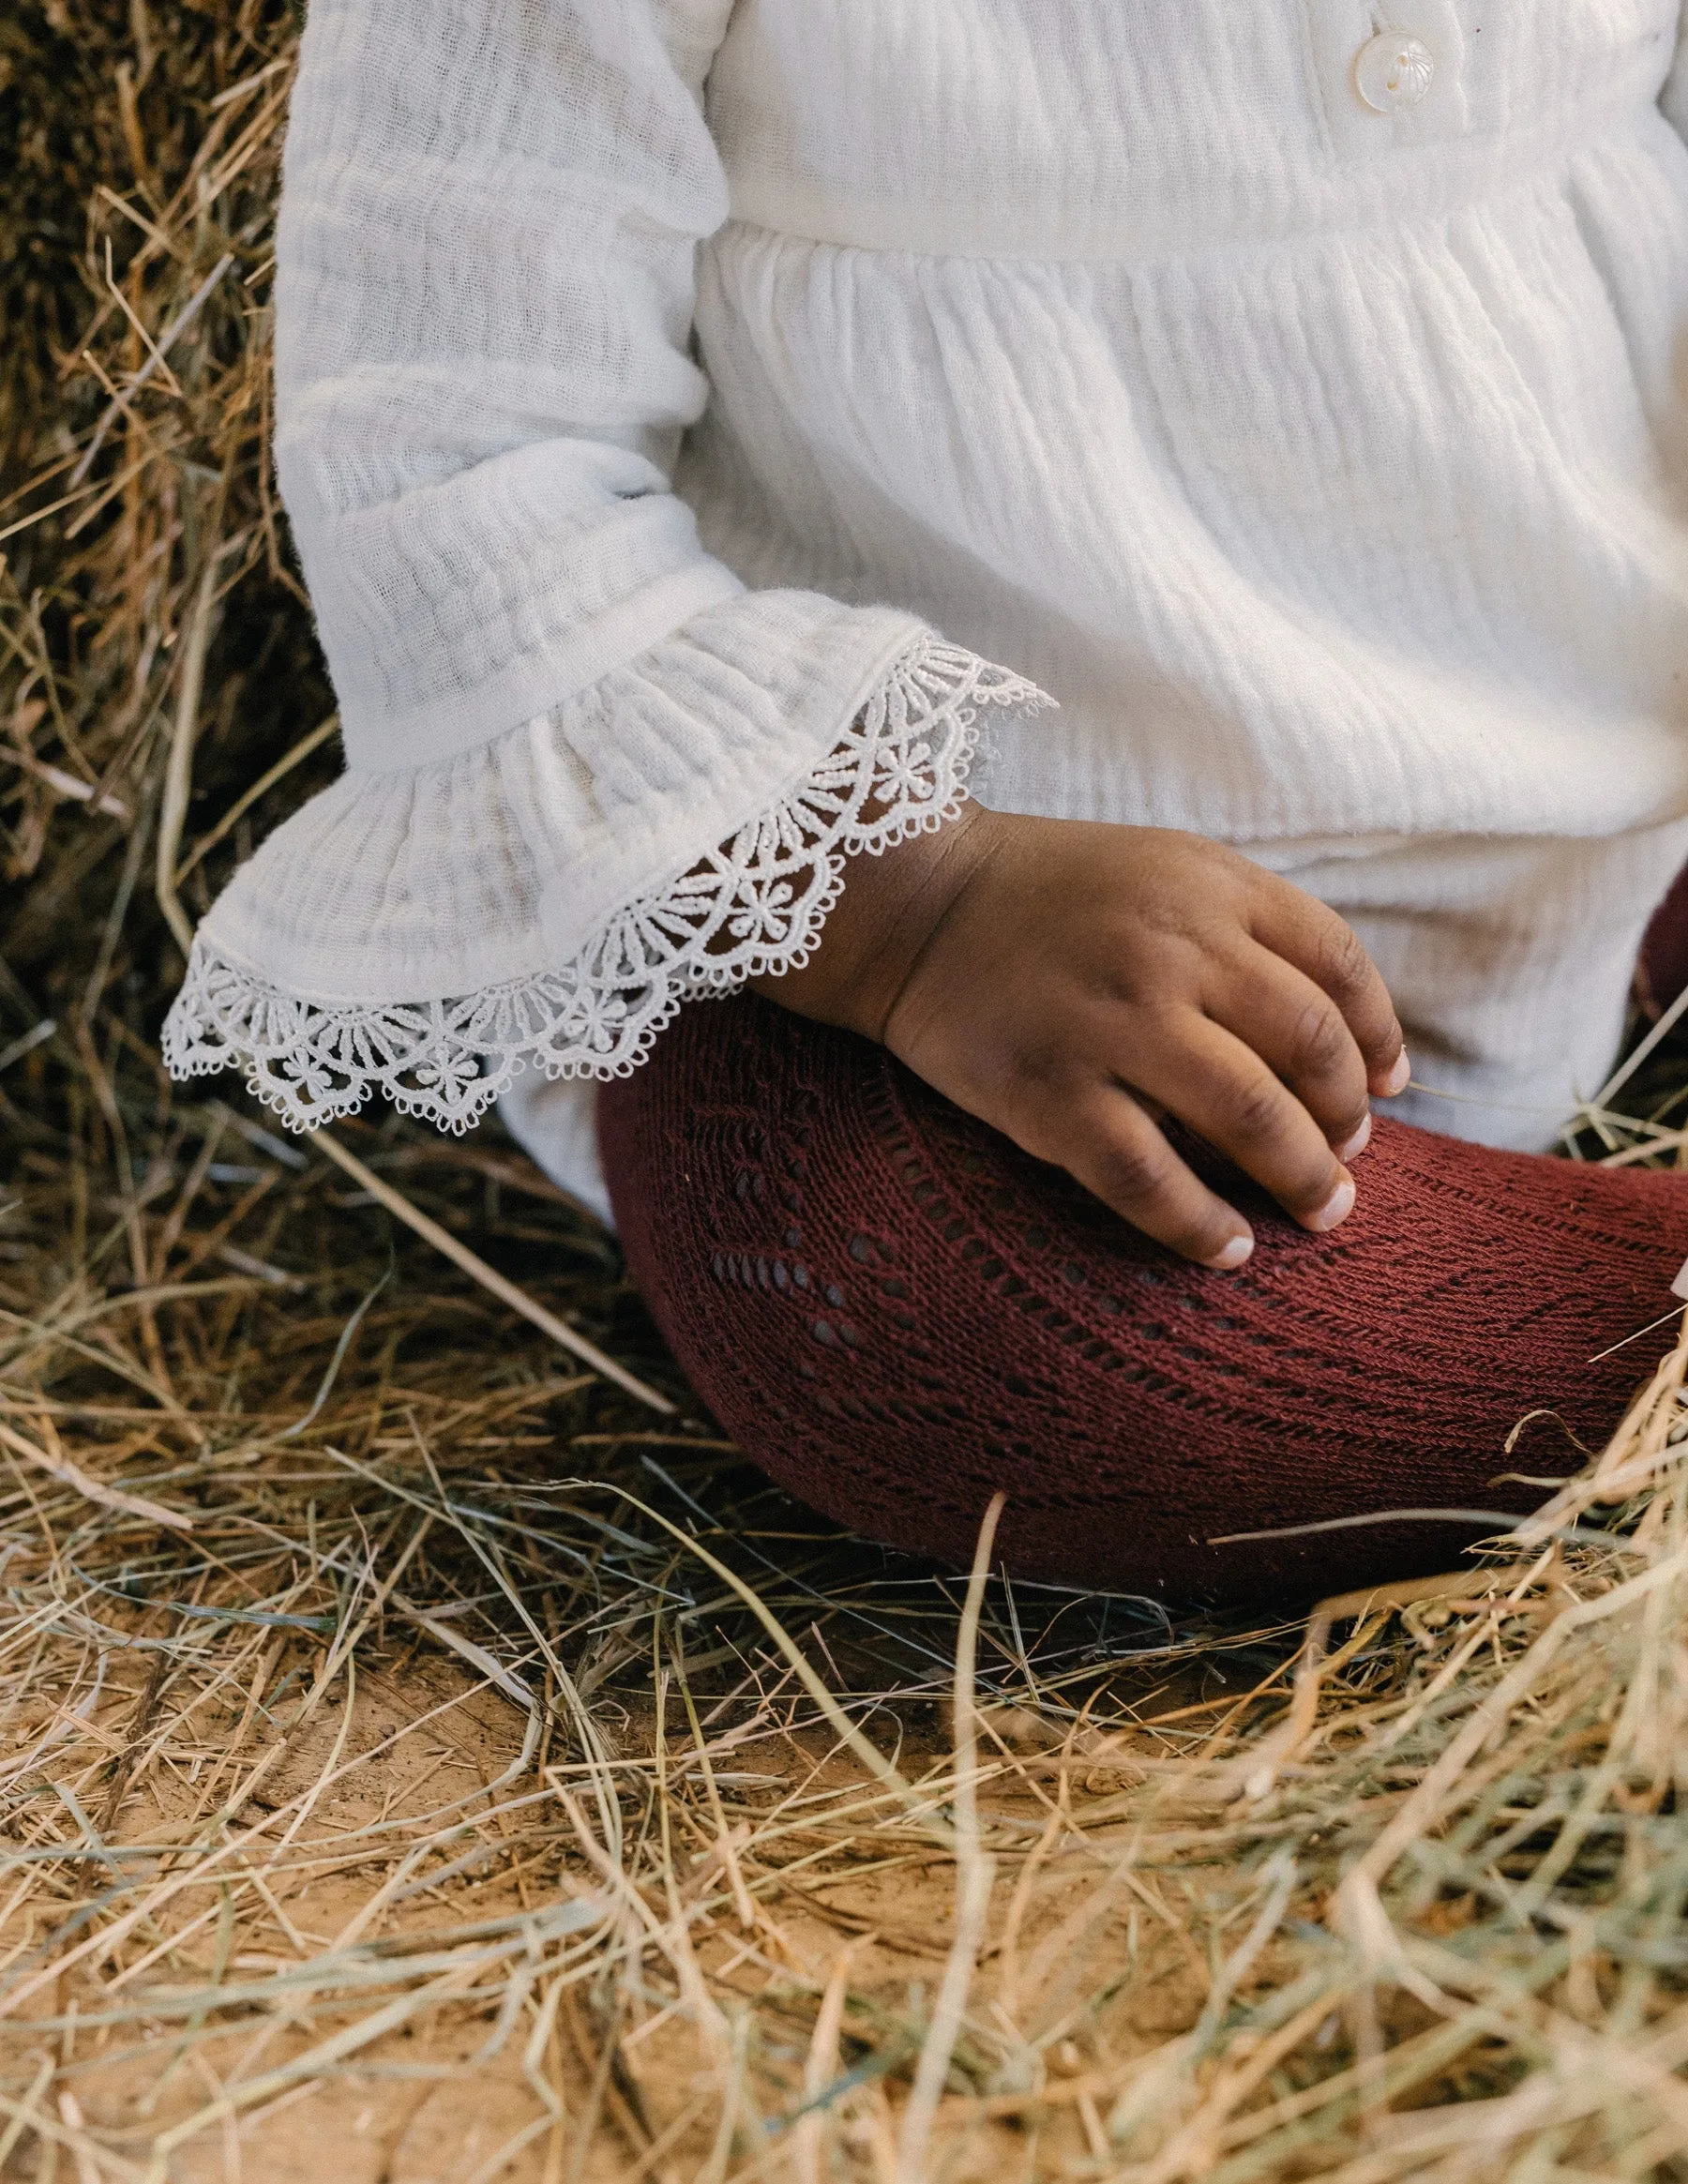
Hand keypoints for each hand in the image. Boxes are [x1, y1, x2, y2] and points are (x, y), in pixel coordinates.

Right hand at [749, 806, 1408, 1267]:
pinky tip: (1229, 1249)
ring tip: (1318, 1212)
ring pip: (1248, 1117)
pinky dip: (1201, 1224)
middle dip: (1346, 1120)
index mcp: (1209, 887)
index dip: (1378, 1037)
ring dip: (1301, 1177)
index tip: (1386, 1088)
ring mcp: (1110, 1025)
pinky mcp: (1048, 1094)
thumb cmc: (1046, 891)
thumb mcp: (1161, 867)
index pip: (1337, 967)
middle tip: (1347, 1164)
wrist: (910, 903)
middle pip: (1307, 1049)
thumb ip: (1248, 928)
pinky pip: (1147, 1179)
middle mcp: (1171, 951)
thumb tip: (1346, 1042)